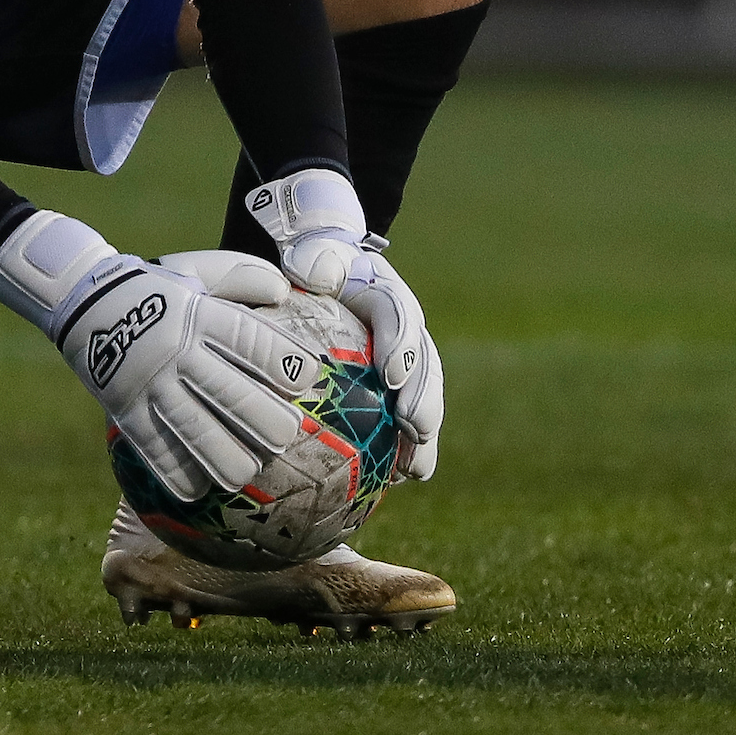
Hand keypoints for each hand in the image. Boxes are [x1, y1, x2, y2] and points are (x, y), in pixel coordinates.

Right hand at [0, 211, 302, 501]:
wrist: (82, 299)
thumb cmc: (155, 287)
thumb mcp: (195, 269)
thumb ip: (240, 275)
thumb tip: (281, 290)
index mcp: (199, 314)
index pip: (250, 341)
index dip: (284, 362)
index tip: (307, 379)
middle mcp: (177, 351)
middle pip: (231, 394)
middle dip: (266, 421)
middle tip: (284, 436)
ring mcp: (149, 383)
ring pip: (195, 429)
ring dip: (226, 456)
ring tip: (246, 472)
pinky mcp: (124, 408)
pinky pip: (152, 448)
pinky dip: (176, 472)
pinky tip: (198, 489)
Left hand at [245, 168, 444, 479]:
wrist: (326, 273)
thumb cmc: (312, 267)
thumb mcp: (311, 255)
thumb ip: (316, 260)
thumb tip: (315, 275)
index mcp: (385, 292)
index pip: (398, 314)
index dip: (399, 344)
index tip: (390, 375)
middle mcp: (406, 328)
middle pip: (423, 363)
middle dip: (423, 398)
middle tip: (414, 428)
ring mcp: (407, 359)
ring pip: (423, 396)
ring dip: (424, 433)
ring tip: (416, 467)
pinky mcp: (398, 386)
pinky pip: (408, 418)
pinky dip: (407, 447)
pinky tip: (400, 479)